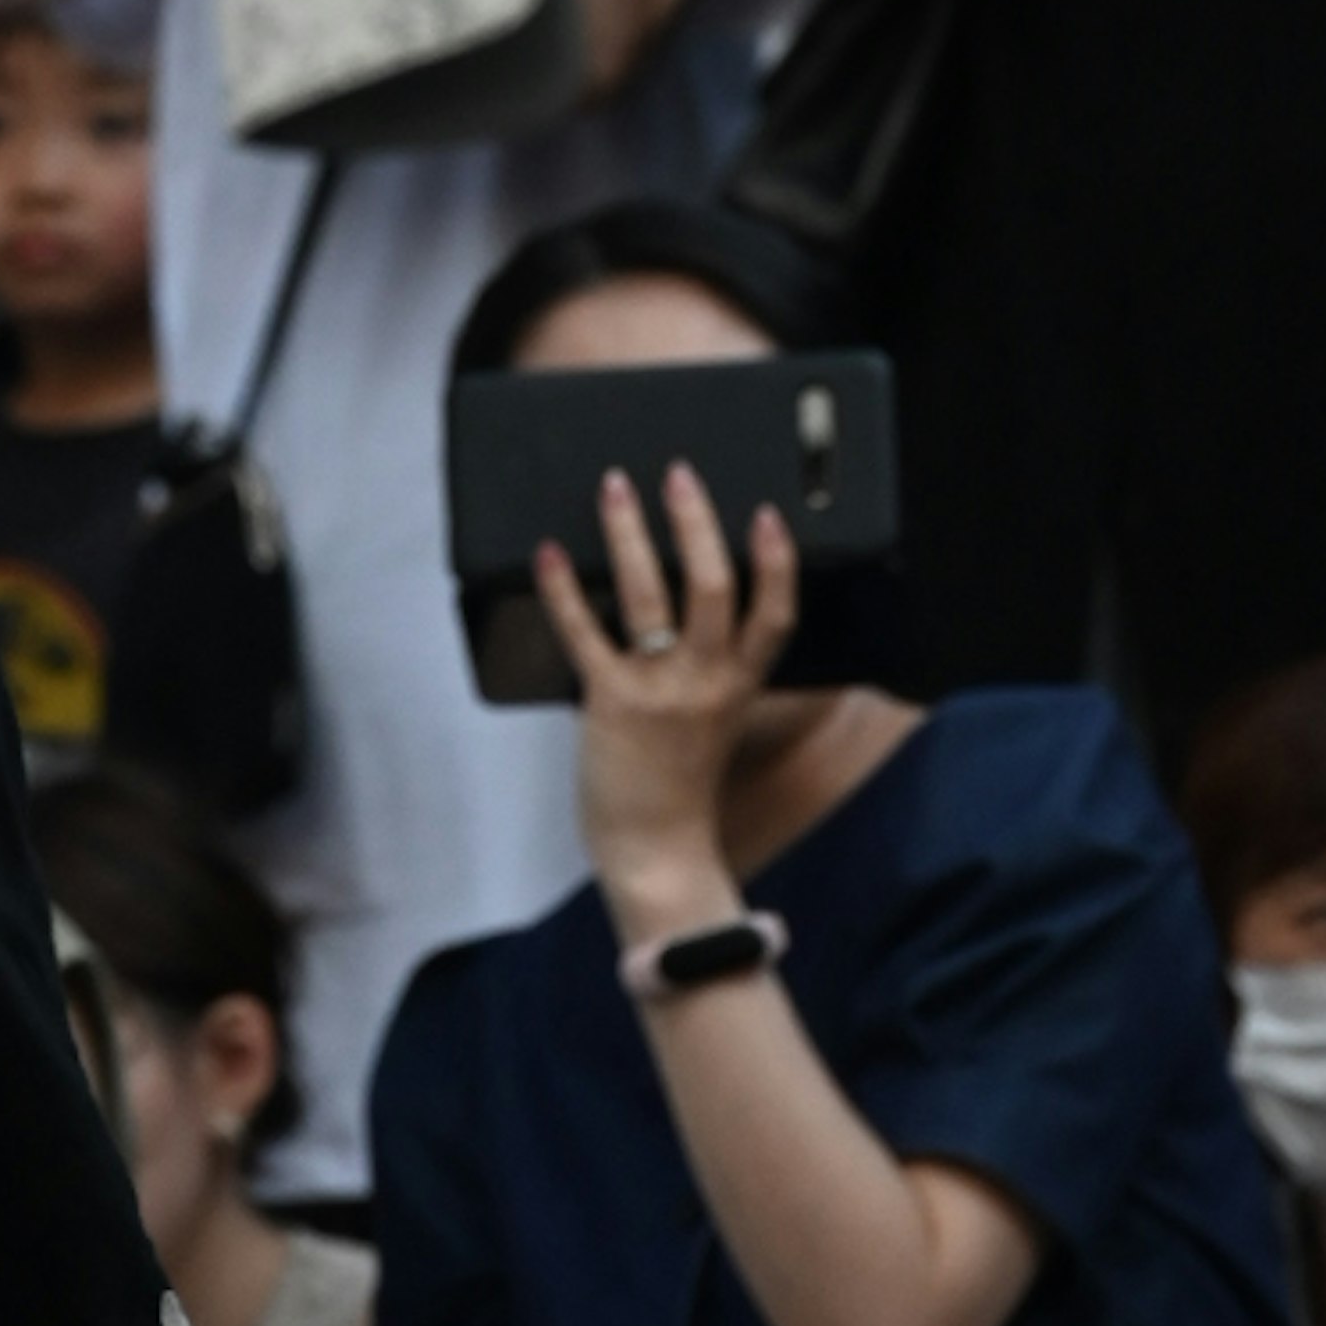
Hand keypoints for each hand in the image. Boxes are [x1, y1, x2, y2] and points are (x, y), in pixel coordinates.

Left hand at [540, 454, 797, 938]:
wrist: (655, 851)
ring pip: (652, 596)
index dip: (776, 563)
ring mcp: (659, 690)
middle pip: (715, 588)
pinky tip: (548, 554)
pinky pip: (584, 633)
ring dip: (630, 535)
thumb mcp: (716, 721)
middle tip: (679, 475)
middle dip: (696, 524)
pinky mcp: (611, 702)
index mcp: (738, 686)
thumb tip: (690, 613)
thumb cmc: (679, 785)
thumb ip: (712, 671)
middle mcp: (706, 682)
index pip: (774, 617)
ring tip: (615, 489)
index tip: (768, 514)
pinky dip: (563, 590)